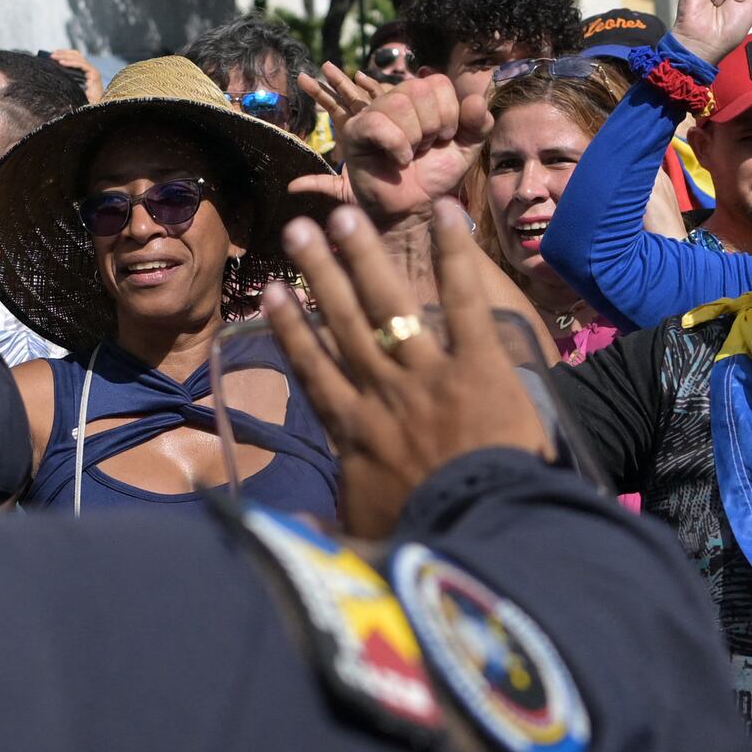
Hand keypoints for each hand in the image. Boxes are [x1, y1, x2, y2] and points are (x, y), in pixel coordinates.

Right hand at [261, 203, 553, 538]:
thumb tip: (287, 529)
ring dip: (363, 257)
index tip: (274, 292)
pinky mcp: (477, 365)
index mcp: (354, 431)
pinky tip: (447, 213)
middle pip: (343, 322)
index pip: (315, 369)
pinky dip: (455, 256)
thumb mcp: (361, 538)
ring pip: (387, 305)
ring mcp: (428, 374)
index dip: (293, 329)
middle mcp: (383, 392)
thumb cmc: (421, 538)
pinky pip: (463, 303)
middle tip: (299, 229)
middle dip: (320, 273)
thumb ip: (324, 526)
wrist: (478, 531)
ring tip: (343, 215)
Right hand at [306, 63, 469, 223]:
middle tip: (425, 147)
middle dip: (432, 125)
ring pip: (398, 104)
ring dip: (413, 137)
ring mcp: (371, 113)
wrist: (414, 207)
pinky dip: (396, 144)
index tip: (444, 137)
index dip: (449, 112)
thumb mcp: (466, 148)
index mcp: (420, 96)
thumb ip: (478, 123)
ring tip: (411, 154)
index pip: (438, 82)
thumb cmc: (434, 175)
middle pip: (418, 89)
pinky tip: (399, 161)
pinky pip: (378, 123)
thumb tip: (476, 100)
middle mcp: (394, 98)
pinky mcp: (354, 131)